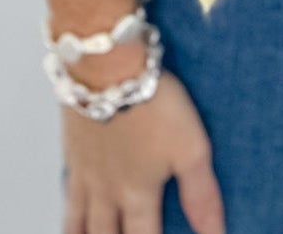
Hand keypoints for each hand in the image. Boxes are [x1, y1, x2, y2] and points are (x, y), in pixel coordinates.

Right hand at [60, 67, 224, 233]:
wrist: (107, 65)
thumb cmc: (153, 102)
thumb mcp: (190, 146)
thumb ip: (201, 193)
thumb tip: (215, 233)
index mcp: (138, 194)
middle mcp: (107, 191)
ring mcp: (85, 173)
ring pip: (79, 223)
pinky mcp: (71, 151)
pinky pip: (66, 194)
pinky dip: (68, 215)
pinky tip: (71, 213)